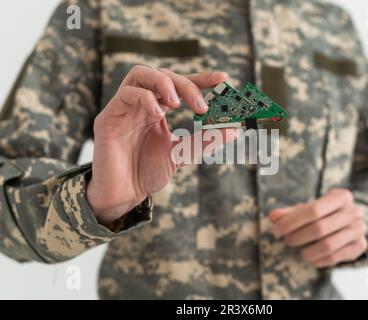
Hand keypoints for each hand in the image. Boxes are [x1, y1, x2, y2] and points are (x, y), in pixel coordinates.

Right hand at [86, 66, 235, 223]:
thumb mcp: (182, 154)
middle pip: (162, 74)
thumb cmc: (148, 172)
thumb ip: (204, 140)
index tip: (223, 79)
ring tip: (179, 103)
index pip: (179, 85)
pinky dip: (145, 99)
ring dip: (163, 83)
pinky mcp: (108, 117)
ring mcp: (124, 107)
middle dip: (185, 85)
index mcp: (158, 109)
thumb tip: (234, 130)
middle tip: (201, 106)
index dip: (201, 79)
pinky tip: (158, 115)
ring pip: (139, 74)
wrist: (124, 194)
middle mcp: (141, 104)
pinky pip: (126, 94)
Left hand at [268, 189, 367, 267]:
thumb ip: (288, 213)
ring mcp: (359, 229)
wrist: (347, 223)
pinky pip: (335, 257)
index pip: (312, 210)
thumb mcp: (305, 210)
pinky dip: (318, 260)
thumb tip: (273, 216)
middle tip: (287, 240)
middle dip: (297, 237)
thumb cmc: (321, 214)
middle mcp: (353, 211)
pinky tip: (310, 257)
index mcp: (340, 196)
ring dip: (307, 251)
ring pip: (328, 245)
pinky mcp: (361, 246)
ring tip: (299, 251)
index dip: (291, 222)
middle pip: (319, 228)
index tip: (276, 231)